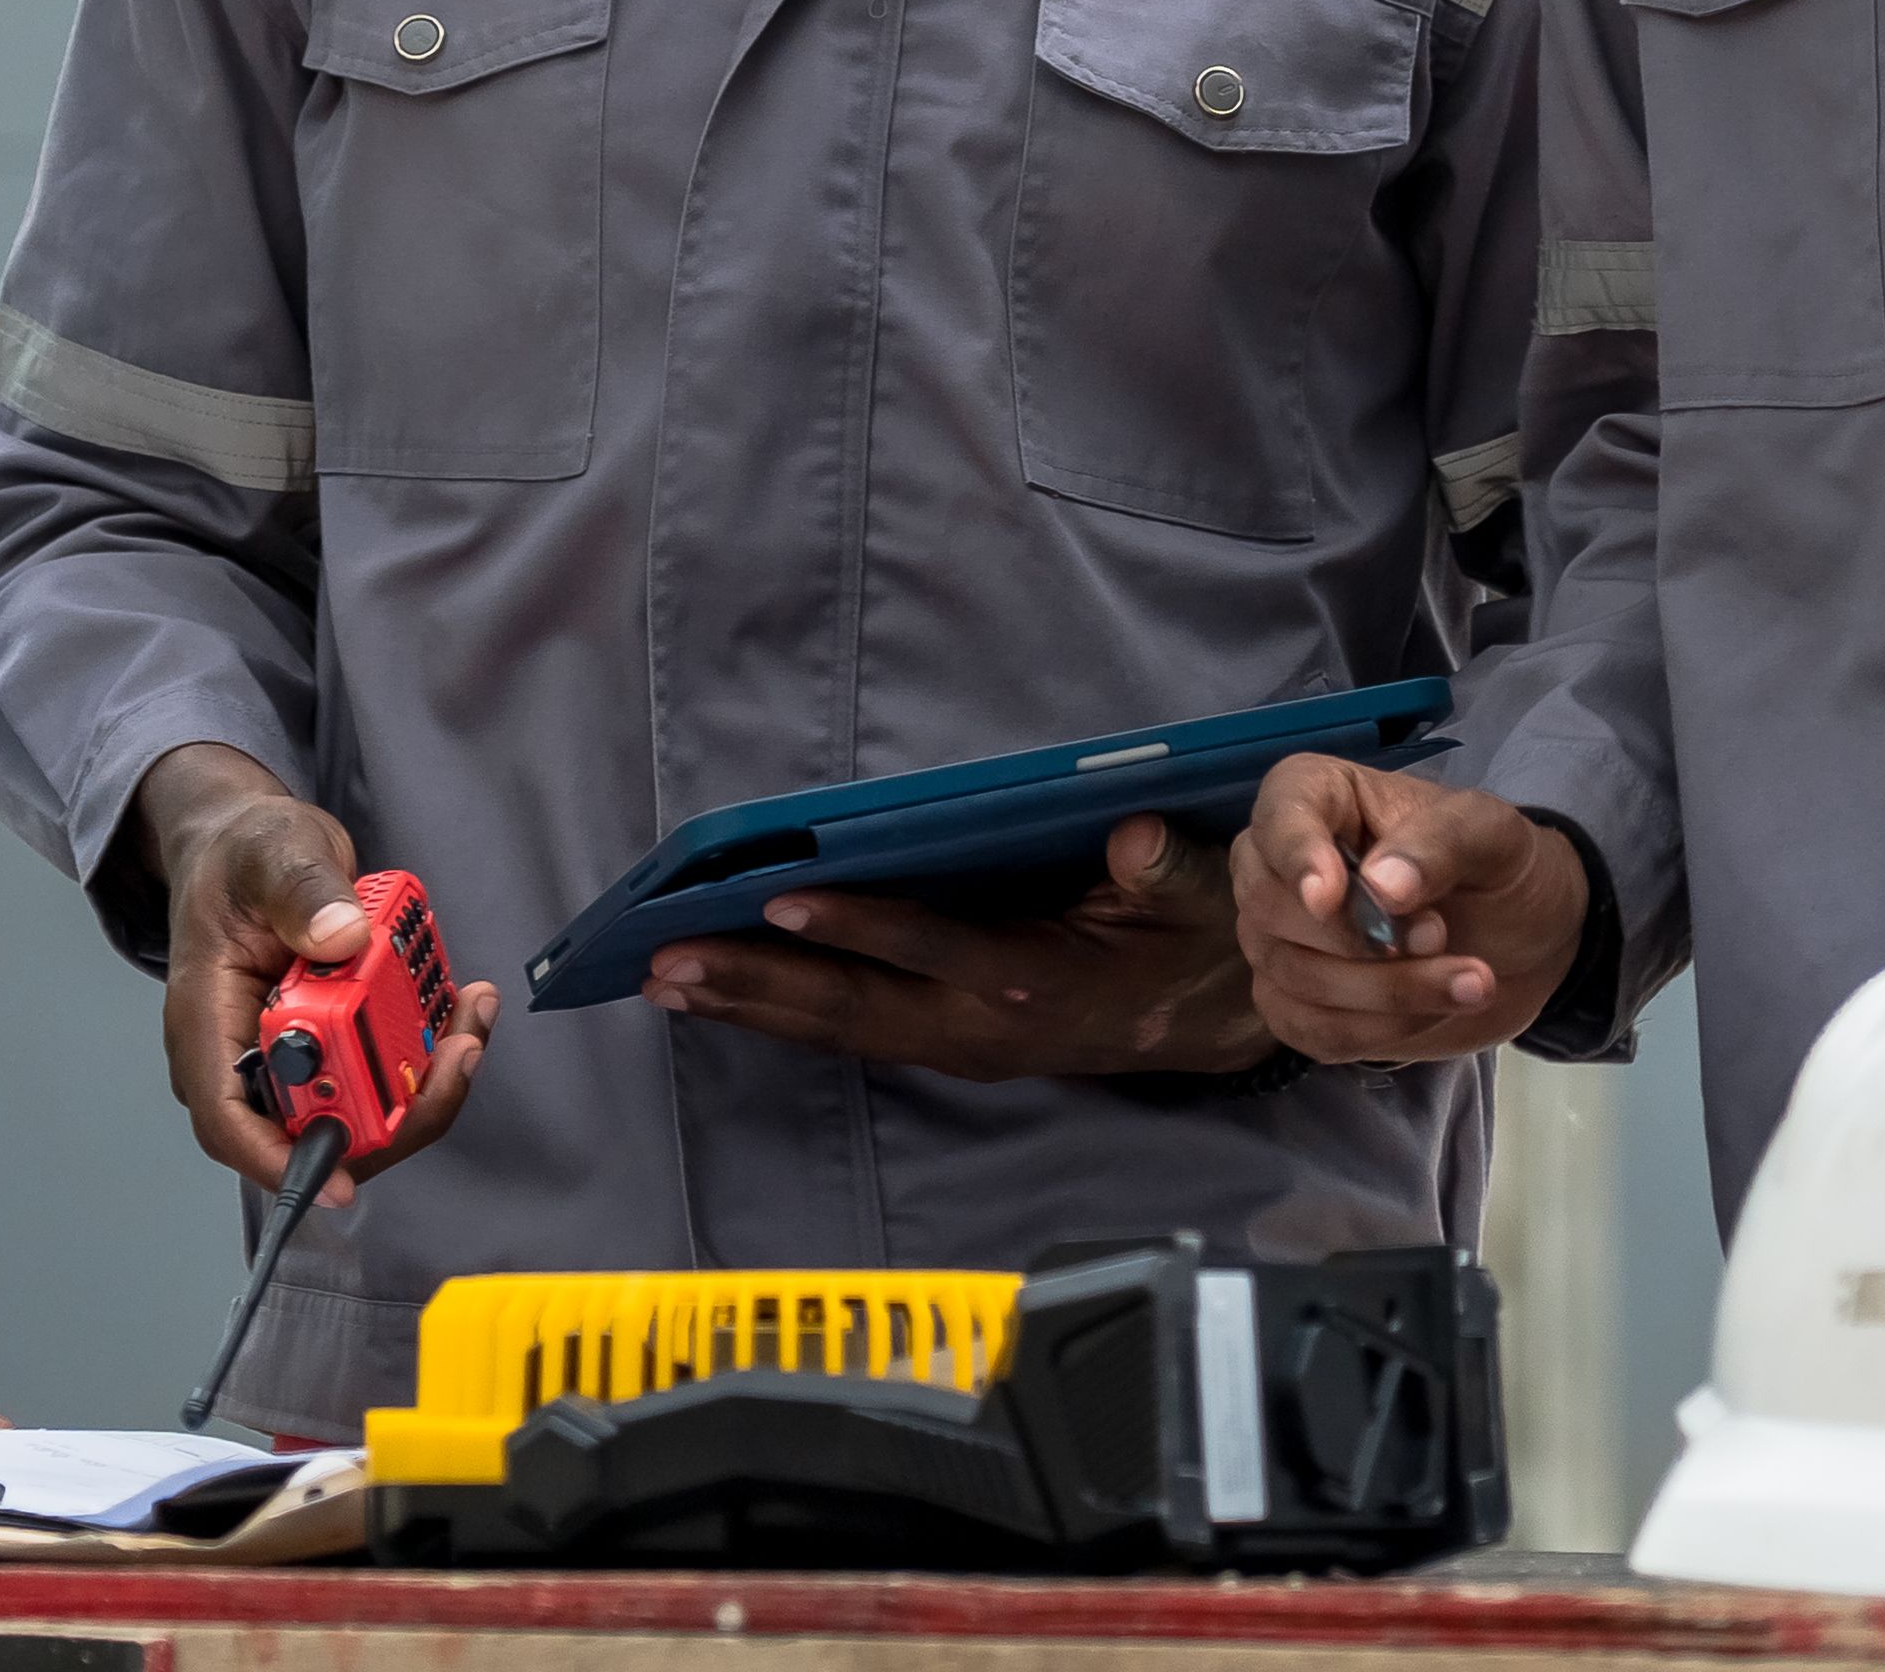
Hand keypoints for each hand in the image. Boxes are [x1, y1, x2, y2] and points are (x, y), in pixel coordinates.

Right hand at [132, 745, 499, 1200]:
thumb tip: (341, 939)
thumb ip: (302, 891)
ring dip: (427, 1079)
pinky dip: (430, 1052)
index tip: (343, 1177)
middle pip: (316, 1127)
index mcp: (208, 1022)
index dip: (282, 1163)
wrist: (253, 847)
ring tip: (472, 1013)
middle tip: (459, 1050)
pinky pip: (386, 1075)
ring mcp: (296, 1059)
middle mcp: (249, 1058)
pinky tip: (463, 1002)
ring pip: (363, 1111)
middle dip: (395, 1109)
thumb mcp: (272, 853)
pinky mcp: (336, 1048)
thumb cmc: (245, 856)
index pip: (231, 1120)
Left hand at [645, 813, 1269, 1079]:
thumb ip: (1167, 870)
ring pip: (840, 1033)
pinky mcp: (949, 1046)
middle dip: (759, 983)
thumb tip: (1134, 838)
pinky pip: (852, 1036)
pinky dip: (781, 1018)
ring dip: (750, 1007)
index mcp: (1040, 985)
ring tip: (665, 984)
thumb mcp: (1204, 897)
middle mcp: (984, 1028)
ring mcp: (961, 1046)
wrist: (1220, 1021)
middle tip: (669, 962)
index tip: (783, 899)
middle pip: (856, 1009)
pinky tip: (723, 998)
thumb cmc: (1200, 941)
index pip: (934, 953)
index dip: (860, 928)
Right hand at [1233, 756, 1579, 1064]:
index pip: (1278, 816)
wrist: (1525, 944)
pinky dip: (1375, 1031)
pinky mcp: (1299, 1005)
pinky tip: (1433, 1011)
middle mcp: (1281, 865)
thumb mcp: (1492, 835)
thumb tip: (1381, 886)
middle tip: (1440, 936)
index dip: (1295, 856)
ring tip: (1470, 981)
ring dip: (1387, 991)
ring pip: (1291, 976)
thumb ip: (1441, 843)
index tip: (1329, 897)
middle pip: (1268, 907)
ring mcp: (1281, 939)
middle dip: (1358, 939)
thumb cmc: (1499, 868)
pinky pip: (1308, 1029)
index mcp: (1319, 797)